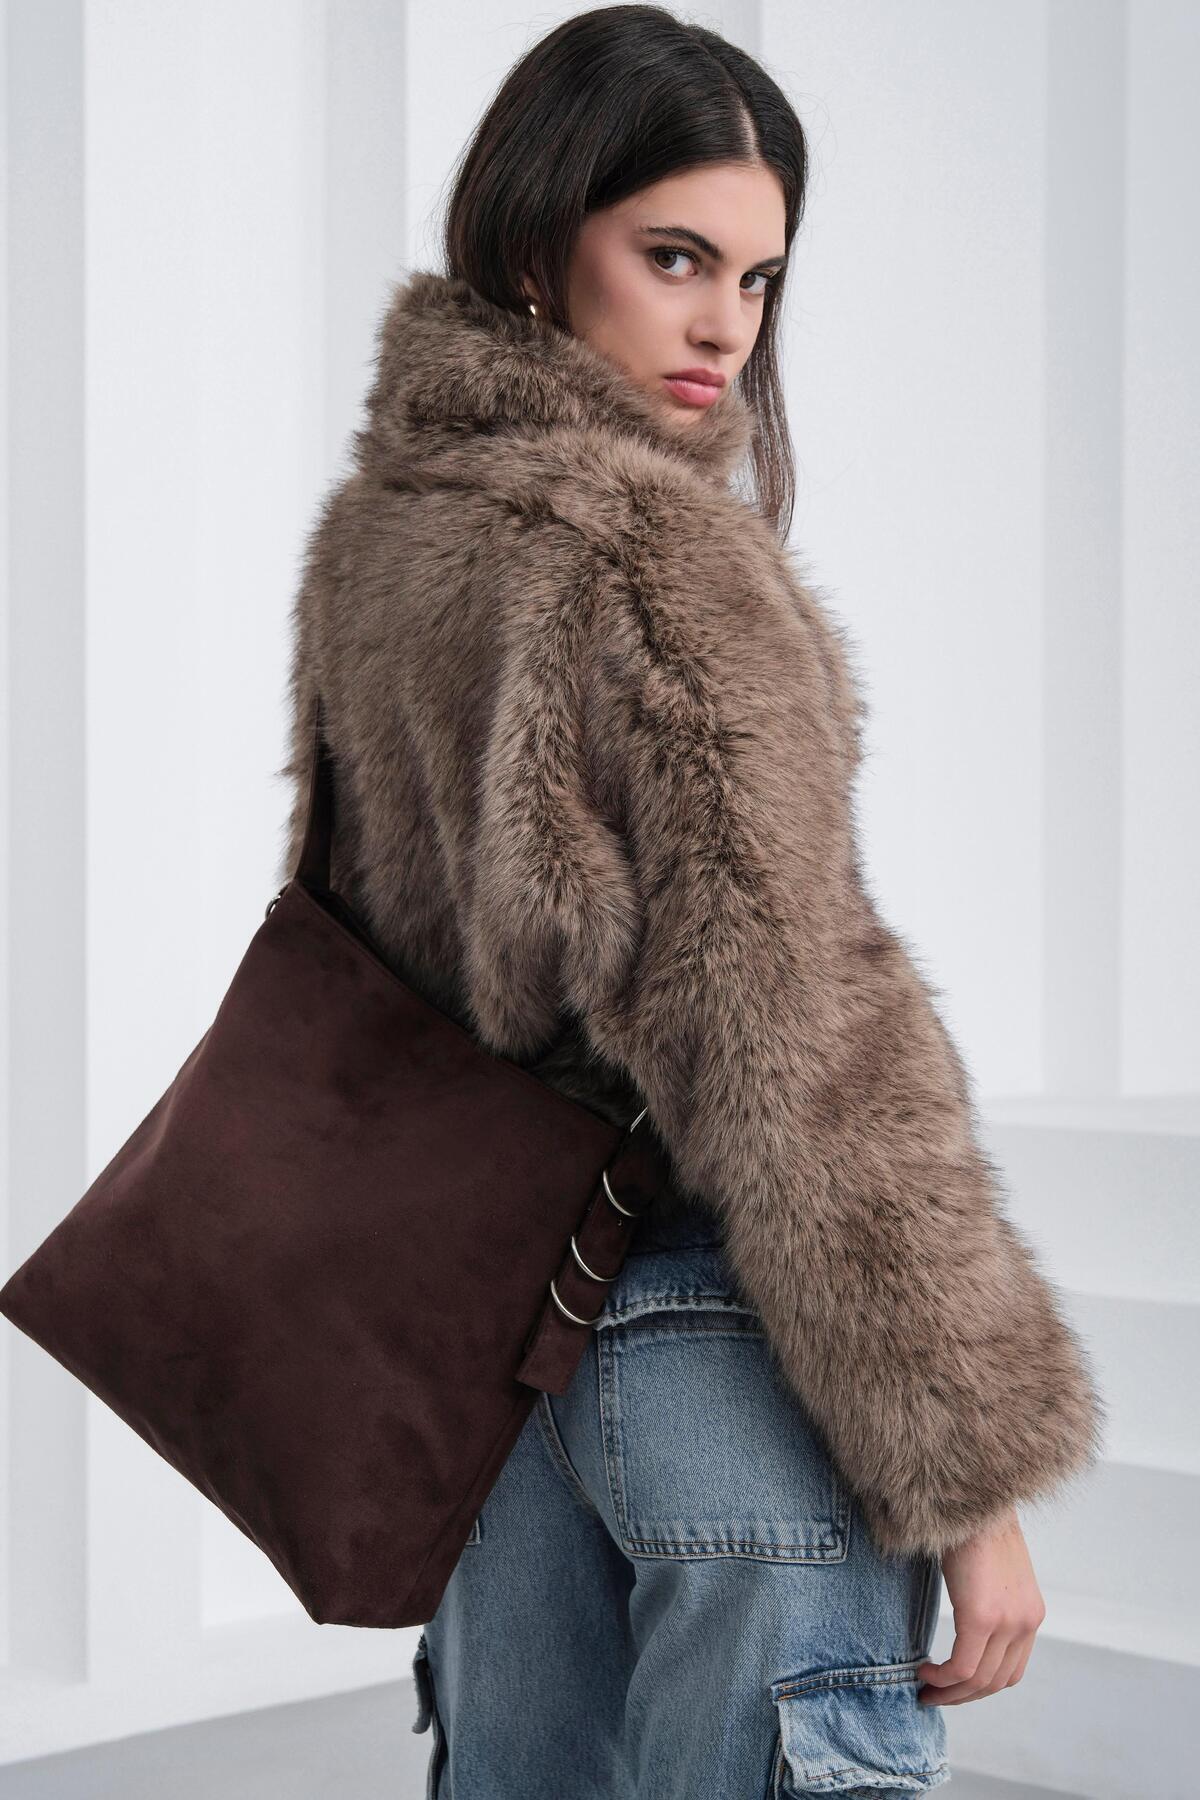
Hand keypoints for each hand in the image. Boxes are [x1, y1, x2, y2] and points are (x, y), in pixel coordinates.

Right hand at [915, 1506, 1046, 1704]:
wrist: (972, 1493)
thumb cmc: (974, 1523)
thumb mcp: (992, 1568)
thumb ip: (989, 1596)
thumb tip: (966, 1613)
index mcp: (1031, 1613)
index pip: (1010, 1670)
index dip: (980, 1685)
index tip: (952, 1684)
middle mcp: (1025, 1622)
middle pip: (995, 1682)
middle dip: (962, 1695)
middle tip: (933, 1696)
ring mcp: (1006, 1622)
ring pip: (978, 1680)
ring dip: (949, 1692)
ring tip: (924, 1686)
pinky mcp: (982, 1617)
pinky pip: (962, 1667)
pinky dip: (942, 1678)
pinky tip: (924, 1670)